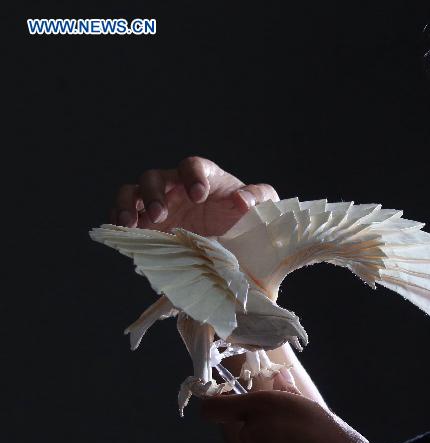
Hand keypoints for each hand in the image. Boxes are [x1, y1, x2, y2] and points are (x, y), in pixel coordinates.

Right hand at [109, 156, 278, 236]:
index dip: (192, 176)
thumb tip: (243, 200)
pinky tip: (122, 230)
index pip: (192, 165)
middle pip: (155, 176)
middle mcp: (176, 185)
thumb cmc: (245, 217)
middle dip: (155, 193)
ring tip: (132, 223)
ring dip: (128, 204)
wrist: (233, 240)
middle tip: (161, 214)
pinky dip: (118, 218)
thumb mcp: (261, 206)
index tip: (199, 195)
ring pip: (133, 191)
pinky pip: (123, 213)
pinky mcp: (147, 222)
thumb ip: (259, 196)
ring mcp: (158, 203)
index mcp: (204, 176)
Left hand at [198, 381, 386, 442]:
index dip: (217, 408)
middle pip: (248, 430)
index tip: (223, 410)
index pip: (216, 407)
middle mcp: (254, 432)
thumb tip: (279, 379)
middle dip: (267, 434)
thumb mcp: (319, 413)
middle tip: (299, 441)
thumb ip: (291, 395)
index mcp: (267, 406)